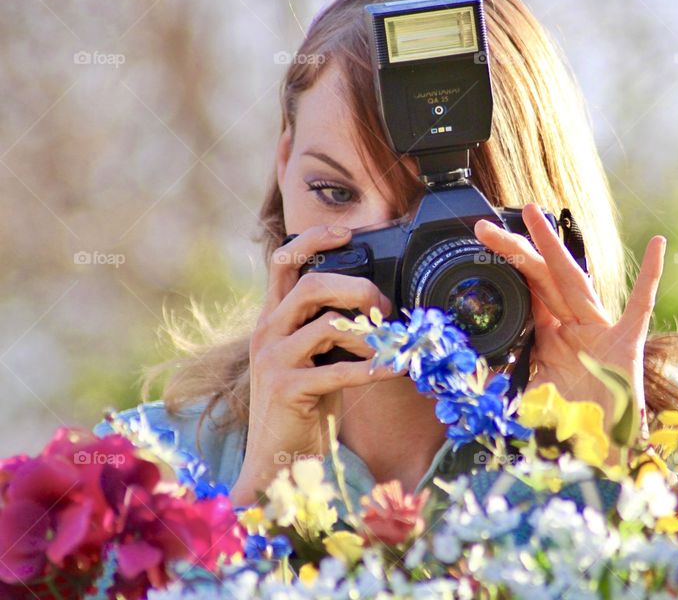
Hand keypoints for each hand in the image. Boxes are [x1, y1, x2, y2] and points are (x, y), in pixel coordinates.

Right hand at [230, 225, 394, 504]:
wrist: (277, 460)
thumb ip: (333, 328)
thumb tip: (377, 304)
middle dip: (357, 288)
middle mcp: (268, 331)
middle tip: (384, 309)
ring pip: (327, 324)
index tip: (346, 233)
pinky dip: (373, 369)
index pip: (283, 261)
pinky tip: (394, 370)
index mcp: (274, 317)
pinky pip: (337, 369)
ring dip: (370, 333)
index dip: (313, 239)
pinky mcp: (286, 389)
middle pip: (311, 285)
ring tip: (390, 346)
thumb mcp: (316, 357)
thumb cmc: (306, 406)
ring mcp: (274, 359)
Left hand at [475, 204, 665, 432]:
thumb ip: (504, 387)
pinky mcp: (627, 344)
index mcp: (551, 334)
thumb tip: (471, 381)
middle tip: (485, 226)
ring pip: (574, 281)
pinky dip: (651, 277)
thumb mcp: (527, 399)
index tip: (478, 245)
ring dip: (555, 247)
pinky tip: (658, 245)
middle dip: (516, 249)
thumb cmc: (571, 426)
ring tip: (535, 215)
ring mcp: (600, 331)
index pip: (525, 290)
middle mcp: (572, 326)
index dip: (504, 268)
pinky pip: (640, 307)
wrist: (603, 453)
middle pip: (541, 278)